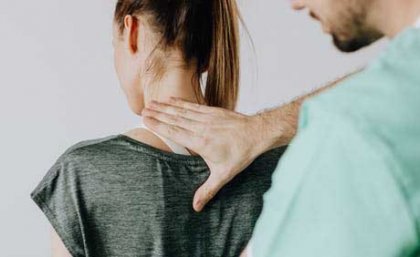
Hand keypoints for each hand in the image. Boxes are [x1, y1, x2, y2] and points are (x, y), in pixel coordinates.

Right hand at [142, 98, 266, 211]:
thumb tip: (196, 207)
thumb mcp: (224, 175)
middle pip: (174, 119)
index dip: (158, 125)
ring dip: (166, 106)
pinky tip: (172, 99)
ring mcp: (207, 118)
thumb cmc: (241, 154)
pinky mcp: (213, 111)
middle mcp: (201, 127)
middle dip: (158, 114)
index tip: (146, 120)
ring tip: (152, 102)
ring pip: (182, 111)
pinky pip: (193, 106)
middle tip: (143, 110)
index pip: (174, 132)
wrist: (257, 133)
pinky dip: (181, 102)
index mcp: (200, 142)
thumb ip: (208, 190)